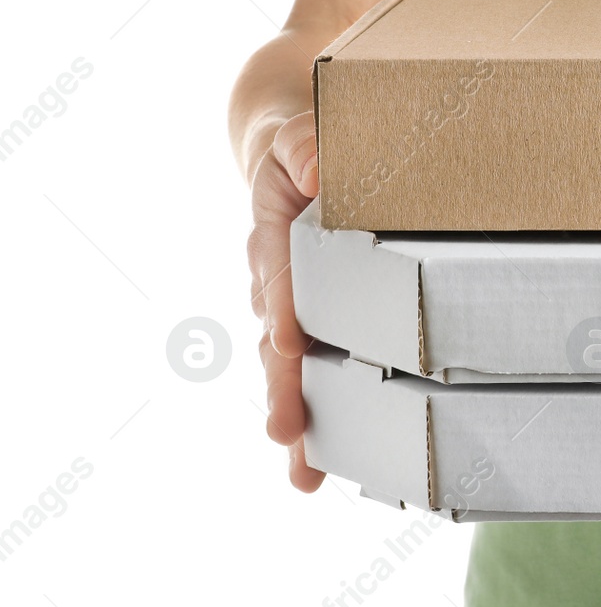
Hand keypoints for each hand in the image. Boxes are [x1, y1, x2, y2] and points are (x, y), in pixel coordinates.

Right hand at [246, 111, 323, 490]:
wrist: (296, 161)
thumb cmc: (306, 151)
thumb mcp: (303, 135)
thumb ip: (306, 144)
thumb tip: (315, 167)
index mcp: (275, 237)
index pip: (278, 276)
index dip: (283, 310)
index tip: (288, 344)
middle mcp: (276, 285)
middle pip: (276, 342)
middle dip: (283, 388)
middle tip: (286, 433)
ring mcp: (291, 314)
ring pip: (289, 373)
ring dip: (296, 417)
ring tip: (303, 471)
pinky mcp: (314, 331)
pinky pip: (312, 376)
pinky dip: (317, 422)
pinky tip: (318, 470)